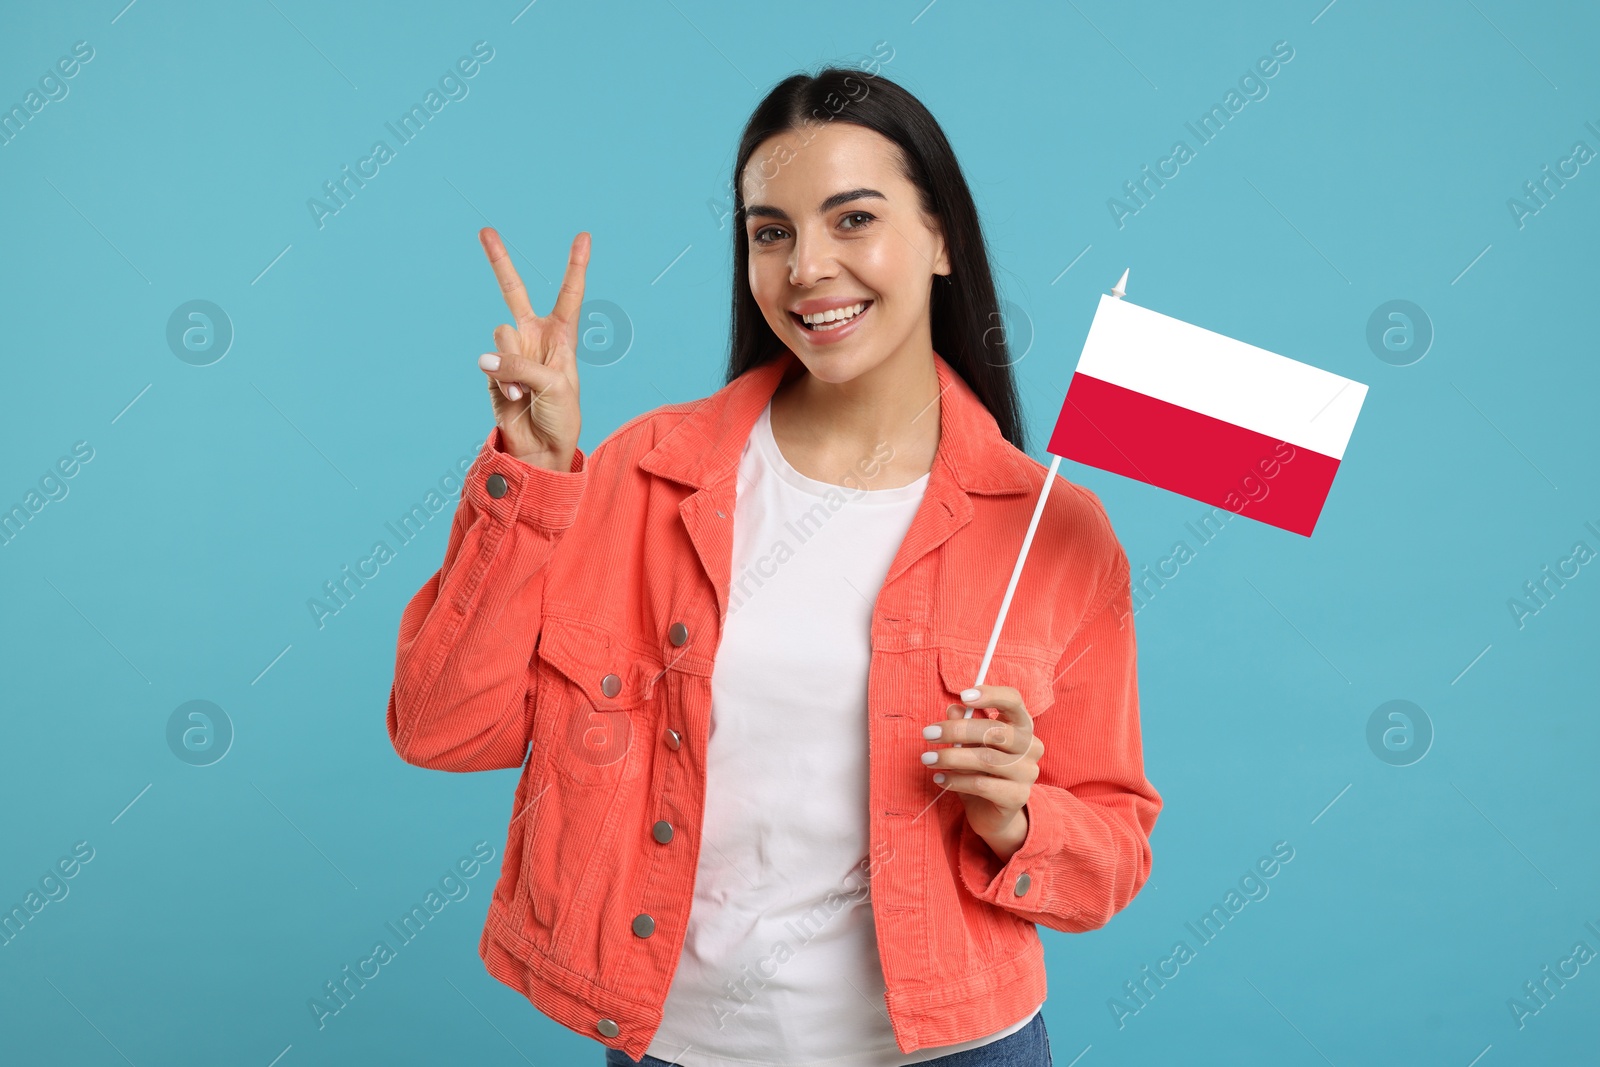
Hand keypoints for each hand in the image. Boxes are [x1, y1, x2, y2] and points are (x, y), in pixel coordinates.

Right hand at [476, 227, 588, 469]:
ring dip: (513, 362)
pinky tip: (514, 396)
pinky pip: (490, 361)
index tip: (584, 236)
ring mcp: (510, 351)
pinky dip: (502, 379)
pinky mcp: (491, 369)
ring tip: (524, 387)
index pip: (570, 294)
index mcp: (562, 335)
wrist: (541, 448)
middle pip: (514, 291)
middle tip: (485, 230)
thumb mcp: (555, 385)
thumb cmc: (560, 416)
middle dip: (499, 261)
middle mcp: (534, 337)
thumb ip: (520, 364)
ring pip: (501, 334)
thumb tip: (484, 358)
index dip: (576, 265)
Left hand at [920, 685, 1042, 862]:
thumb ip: (963, 725)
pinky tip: (939, 779)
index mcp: (1022, 725)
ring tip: (928, 758)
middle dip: (957, 730)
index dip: (990, 695)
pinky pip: (982, 785)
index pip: (1013, 700)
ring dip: (951, 757)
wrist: (990, 812)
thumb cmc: (980, 771)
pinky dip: (956, 781)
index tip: (962, 695)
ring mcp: (1028, 772)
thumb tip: (953, 709)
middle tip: (928, 733)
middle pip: (995, 731)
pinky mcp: (1018, 797)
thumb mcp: (968, 745)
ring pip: (986, 759)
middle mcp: (1031, 746)